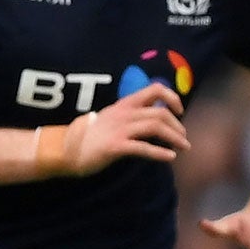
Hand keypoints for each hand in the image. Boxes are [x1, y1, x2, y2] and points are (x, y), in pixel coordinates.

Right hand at [46, 84, 187, 174]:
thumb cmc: (92, 136)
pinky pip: (143, 148)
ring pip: (155, 127)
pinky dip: (160, 153)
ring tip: (183, 148)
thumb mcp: (113, 119)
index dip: (172, 98)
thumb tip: (156, 119)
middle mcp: (124, 113)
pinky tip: (170, 158)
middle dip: (177, 126)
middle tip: (183, 138)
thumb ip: (132, 116)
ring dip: (175, 138)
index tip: (179, 111)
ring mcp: (119, 129)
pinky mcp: (115, 146)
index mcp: (124, 104)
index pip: (154, 90)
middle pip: (160, 113)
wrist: (65, 149)